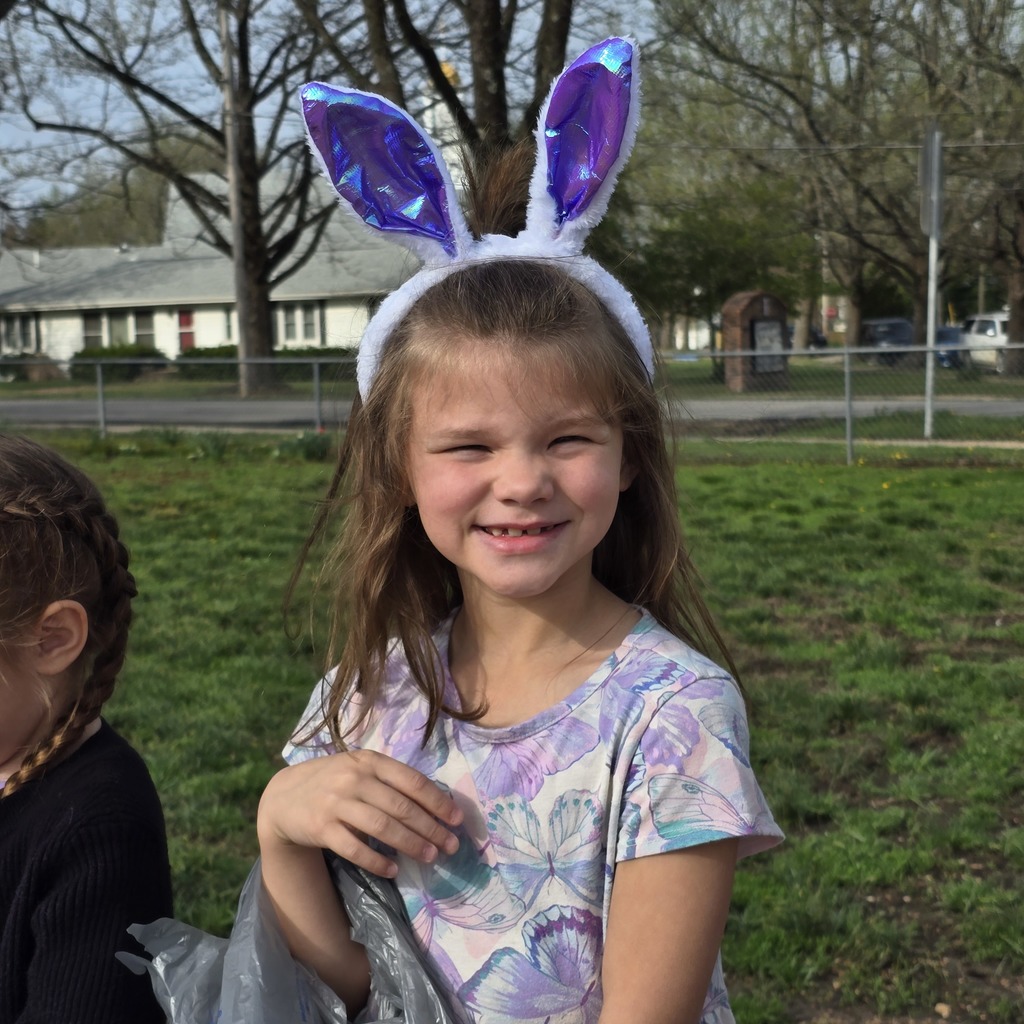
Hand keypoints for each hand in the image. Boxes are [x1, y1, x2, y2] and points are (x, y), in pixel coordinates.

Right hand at [257, 749, 462, 876]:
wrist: (285, 797)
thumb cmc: (334, 781)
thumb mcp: (360, 769)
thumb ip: (390, 780)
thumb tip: (435, 804)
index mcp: (370, 761)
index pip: (412, 781)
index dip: (438, 801)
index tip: (456, 819)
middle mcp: (354, 778)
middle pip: (401, 807)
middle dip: (430, 828)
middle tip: (450, 845)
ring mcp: (336, 803)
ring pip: (382, 827)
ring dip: (410, 844)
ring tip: (430, 856)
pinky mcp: (322, 828)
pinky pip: (355, 849)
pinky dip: (376, 861)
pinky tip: (393, 870)